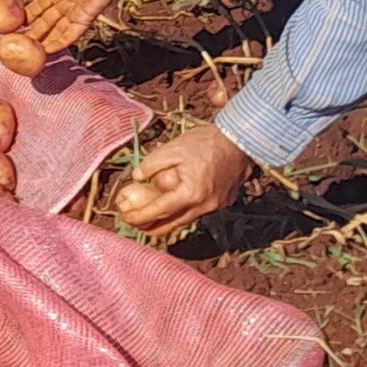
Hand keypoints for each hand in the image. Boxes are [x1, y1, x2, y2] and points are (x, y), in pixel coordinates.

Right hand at [16, 0, 126, 52]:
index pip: (39, 6)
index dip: (29, 15)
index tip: (18, 25)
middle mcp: (65, 1)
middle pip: (47, 21)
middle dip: (35, 32)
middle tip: (22, 42)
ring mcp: (75, 11)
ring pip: (57, 30)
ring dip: (45, 40)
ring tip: (32, 51)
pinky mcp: (85, 19)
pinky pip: (71, 34)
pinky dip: (60, 43)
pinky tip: (49, 51)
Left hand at [112, 124, 254, 240]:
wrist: (241, 139)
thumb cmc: (206, 142)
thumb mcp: (173, 147)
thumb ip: (152, 163)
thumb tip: (136, 177)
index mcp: (190, 193)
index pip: (159, 211)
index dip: (140, 216)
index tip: (126, 217)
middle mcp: (204, 206)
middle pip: (173, 224)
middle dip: (151, 227)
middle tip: (135, 224)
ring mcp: (216, 206)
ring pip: (186, 220)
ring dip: (168, 222)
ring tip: (151, 221)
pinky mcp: (224, 202)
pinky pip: (199, 212)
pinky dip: (184, 213)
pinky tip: (175, 208)